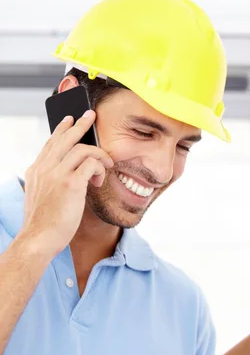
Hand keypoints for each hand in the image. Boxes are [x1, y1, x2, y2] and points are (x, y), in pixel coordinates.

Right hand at [18, 111, 113, 259]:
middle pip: (65, 138)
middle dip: (81, 124)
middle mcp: (44, 168)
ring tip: (108, 164)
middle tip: (92, 115)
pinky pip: (91, 163)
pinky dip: (100, 169)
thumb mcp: (40, 198)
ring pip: (82, 148)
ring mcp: (57, 174)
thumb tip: (63, 178)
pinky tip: (100, 181)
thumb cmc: (43, 224)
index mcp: (36, 171)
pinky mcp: (70, 184)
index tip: (70, 120)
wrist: (38, 239)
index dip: (62, 130)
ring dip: (99, 155)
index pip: (51, 143)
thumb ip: (49, 184)